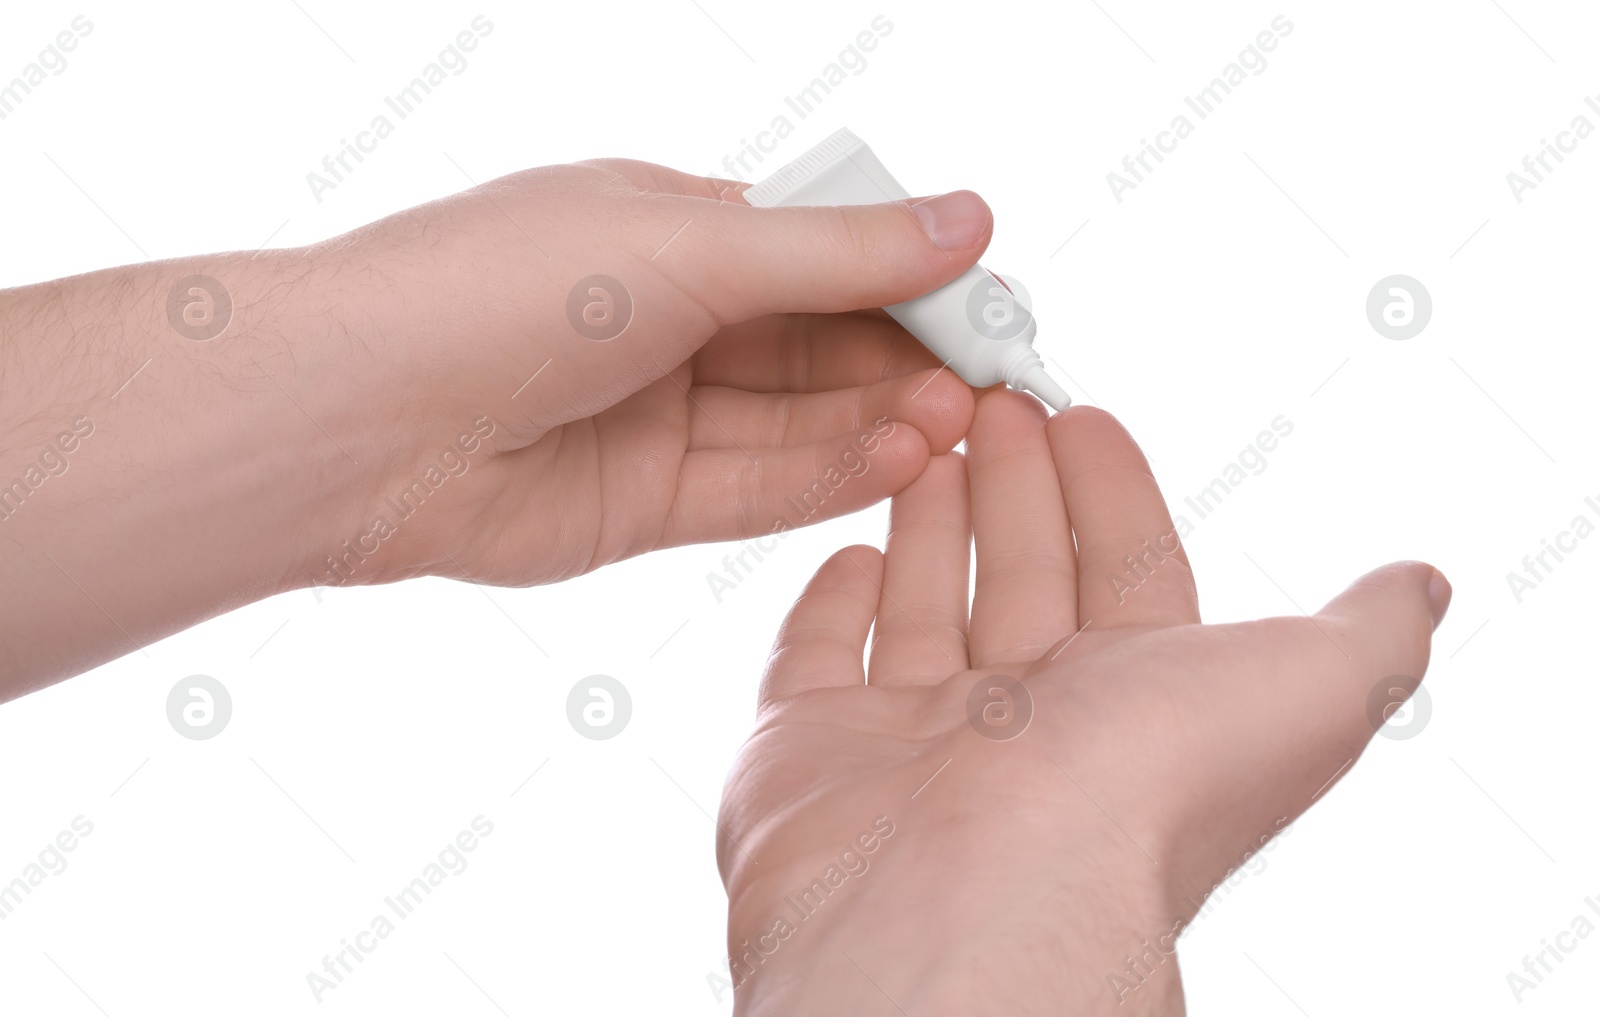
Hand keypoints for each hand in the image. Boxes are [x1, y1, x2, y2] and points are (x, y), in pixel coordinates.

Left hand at [304, 160, 986, 586]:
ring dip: (883, 419)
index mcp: (674, 227)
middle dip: (910, 358)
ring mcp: (657, 414)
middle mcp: (672, 319)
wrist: (356, 416)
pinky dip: (829, 474)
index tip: (997, 301)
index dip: (915, 275)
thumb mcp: (689, 247)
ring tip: (962, 422)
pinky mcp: (643, 502)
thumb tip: (969, 217)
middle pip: (822, 342)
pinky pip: (757, 488)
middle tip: (1002, 380)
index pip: (826, 250)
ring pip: (799, 419)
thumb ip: (836, 252)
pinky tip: (901, 457)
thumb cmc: (498, 290)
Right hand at [715, 390, 1448, 1014]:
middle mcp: (1028, 729)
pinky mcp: (809, 748)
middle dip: (1018, 483)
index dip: (1113, 491)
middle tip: (997, 400)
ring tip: (930, 437)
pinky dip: (832, 602)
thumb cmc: (1140, 795)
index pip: (1127, 573)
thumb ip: (1369, 630)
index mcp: (1134, 711)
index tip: (1081, 412)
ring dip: (934, 519)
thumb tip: (1421, 586)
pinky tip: (852, 551)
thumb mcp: (1312, 686)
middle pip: (1025, 578)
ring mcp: (911, 739)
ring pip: (926, 606)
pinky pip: (815, 660)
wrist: (975, 897)